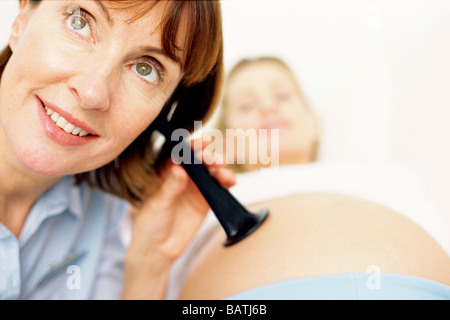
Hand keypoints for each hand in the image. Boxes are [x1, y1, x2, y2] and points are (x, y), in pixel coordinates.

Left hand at [121, 139, 234, 298]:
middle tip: (216, 160)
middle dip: (209, 158)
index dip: (193, 146)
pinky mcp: (205, 201)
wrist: (157, 250)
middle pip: (199, 161)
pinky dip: (225, 183)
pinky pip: (218, 188)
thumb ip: (170, 187)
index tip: (203, 142)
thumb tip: (179, 168)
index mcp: (165, 172)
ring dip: (220, 171)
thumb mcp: (158, 204)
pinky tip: (230, 182)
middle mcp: (182, 177)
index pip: (180, 154)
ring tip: (226, 176)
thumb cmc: (149, 224)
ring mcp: (194, 188)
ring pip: (211, 173)